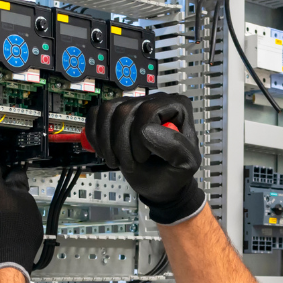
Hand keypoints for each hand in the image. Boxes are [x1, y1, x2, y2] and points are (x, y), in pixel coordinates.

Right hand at [85, 93, 205, 224]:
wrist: (159, 182)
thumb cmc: (174, 172)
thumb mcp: (187, 165)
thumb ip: (176, 147)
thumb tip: (147, 130)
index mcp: (177, 107)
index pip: (148, 110)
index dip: (140, 137)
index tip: (144, 158)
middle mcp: (155, 100)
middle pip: (124, 110)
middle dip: (121, 144)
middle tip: (129, 164)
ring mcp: (133, 104)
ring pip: (107, 110)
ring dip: (107, 142)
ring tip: (117, 160)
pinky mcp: (115, 113)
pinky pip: (95, 114)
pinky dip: (95, 136)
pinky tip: (106, 151)